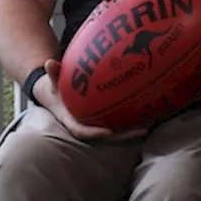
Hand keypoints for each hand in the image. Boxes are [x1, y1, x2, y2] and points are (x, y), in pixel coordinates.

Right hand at [32, 59, 148, 142]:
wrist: (54, 95)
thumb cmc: (54, 89)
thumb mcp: (51, 82)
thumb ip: (53, 74)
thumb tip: (50, 63)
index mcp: (70, 120)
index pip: (82, 132)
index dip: (95, 133)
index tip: (109, 131)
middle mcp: (84, 126)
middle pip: (105, 137)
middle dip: (124, 136)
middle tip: (142, 131)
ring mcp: (94, 125)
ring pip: (115, 133)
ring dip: (132, 131)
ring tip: (150, 125)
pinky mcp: (101, 121)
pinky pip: (117, 124)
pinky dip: (131, 122)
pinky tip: (147, 115)